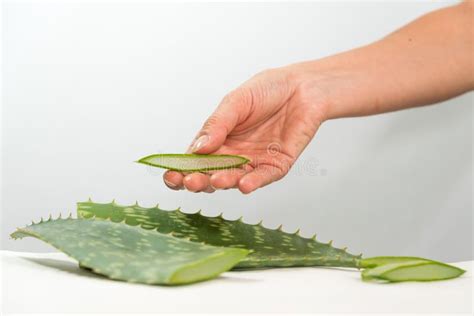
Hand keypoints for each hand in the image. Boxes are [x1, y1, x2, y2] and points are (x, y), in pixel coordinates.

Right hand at [163, 66, 329, 193]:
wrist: (303, 87)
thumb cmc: (267, 90)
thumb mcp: (236, 102)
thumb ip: (217, 124)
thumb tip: (196, 148)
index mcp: (217, 140)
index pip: (194, 160)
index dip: (181, 170)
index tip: (170, 175)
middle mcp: (233, 155)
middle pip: (210, 174)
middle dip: (198, 180)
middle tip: (189, 181)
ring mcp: (254, 162)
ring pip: (234, 179)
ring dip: (224, 182)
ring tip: (215, 180)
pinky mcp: (276, 165)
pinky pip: (263, 177)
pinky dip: (254, 182)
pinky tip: (243, 185)